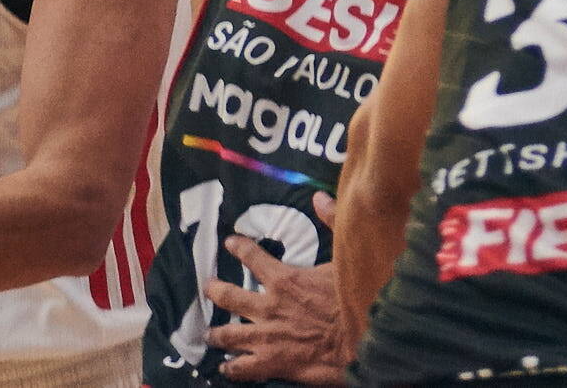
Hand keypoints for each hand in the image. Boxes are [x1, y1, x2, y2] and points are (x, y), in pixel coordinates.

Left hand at [201, 223, 349, 383]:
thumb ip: (333, 223)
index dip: (240, 248)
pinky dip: (230, 368)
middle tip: (207, 287)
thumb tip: (319, 197)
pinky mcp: (270, 363)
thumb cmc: (352, 300)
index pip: (254, 257)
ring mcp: (265, 337)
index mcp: (284, 279)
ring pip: (228, 334)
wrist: (359, 341)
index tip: (230, 242)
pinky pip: (241, 368)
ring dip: (216, 333)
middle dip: (215, 291)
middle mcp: (268, 307)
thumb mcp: (345, 256)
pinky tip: (225, 368)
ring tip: (208, 334)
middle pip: (230, 296)